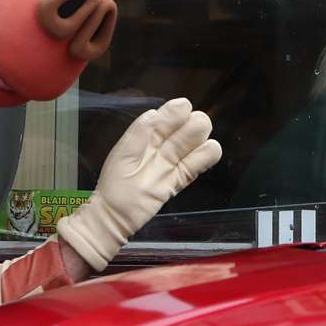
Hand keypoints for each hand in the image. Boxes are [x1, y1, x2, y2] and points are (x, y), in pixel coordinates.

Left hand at [57, 98, 221, 270]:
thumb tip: (155, 113)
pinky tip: (211, 151)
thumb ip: (138, 134)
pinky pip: (195, 166)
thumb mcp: (122, 155)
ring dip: (200, 138)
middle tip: (195, 127)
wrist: (114, 217)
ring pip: (192, 145)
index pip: (166, 118)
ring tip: (202, 140)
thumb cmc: (115, 185)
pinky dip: (206, 157)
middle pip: (184, 129)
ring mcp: (170, 164)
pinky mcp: (177, 181)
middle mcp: (160, 147)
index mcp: (145, 137)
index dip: (176, 111)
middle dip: (193, 124)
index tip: (184, 107)